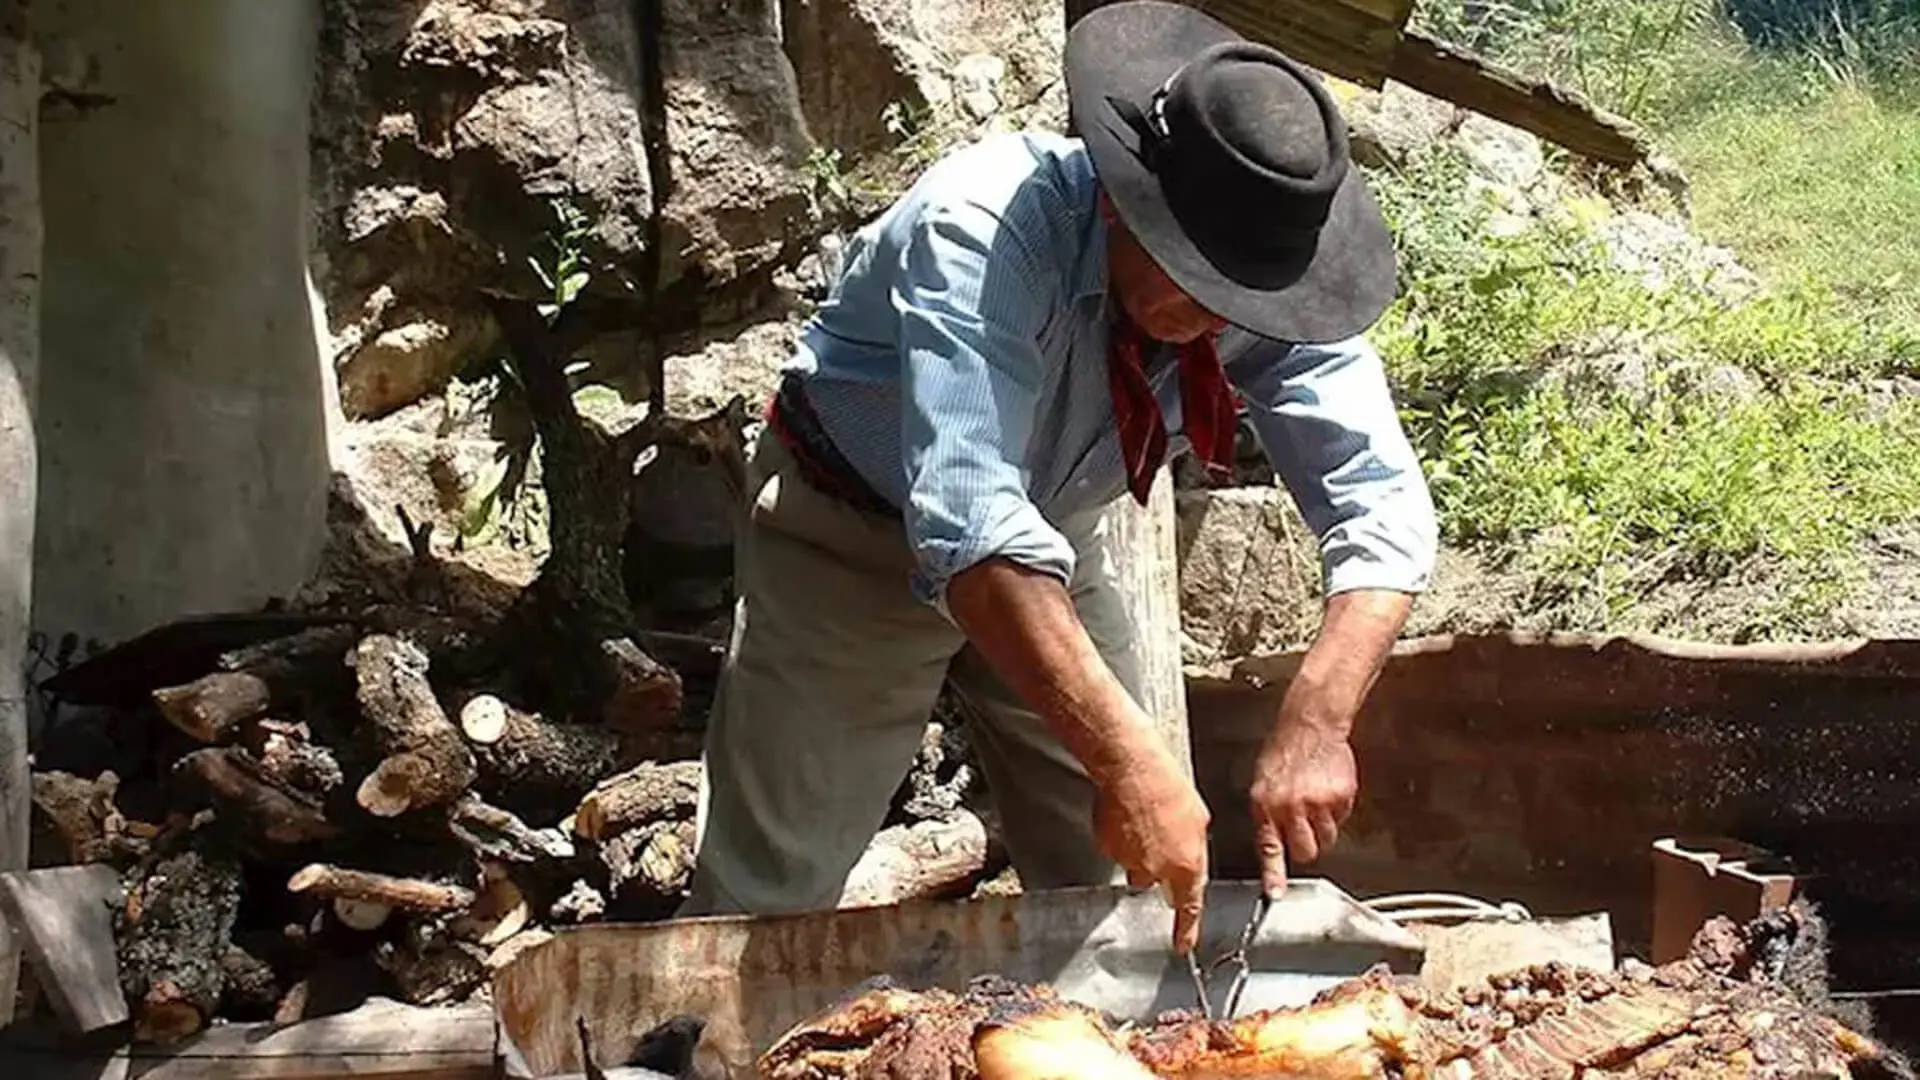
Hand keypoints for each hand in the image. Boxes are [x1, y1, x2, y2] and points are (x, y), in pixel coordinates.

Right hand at [1091, 735, 1211, 954]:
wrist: (1132, 769)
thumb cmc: (1168, 786)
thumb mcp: (1199, 819)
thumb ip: (1194, 848)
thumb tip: (1189, 854)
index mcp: (1186, 865)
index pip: (1188, 908)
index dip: (1185, 930)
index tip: (1182, 945)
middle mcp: (1156, 869)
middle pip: (1155, 882)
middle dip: (1157, 866)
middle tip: (1158, 836)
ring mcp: (1128, 860)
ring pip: (1134, 864)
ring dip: (1138, 848)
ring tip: (1142, 817)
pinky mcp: (1106, 847)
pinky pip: (1115, 848)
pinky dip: (1120, 835)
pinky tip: (1126, 814)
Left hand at [1249, 719, 1356, 896]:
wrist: (1310, 723)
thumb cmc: (1283, 752)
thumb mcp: (1262, 782)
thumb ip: (1267, 814)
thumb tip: (1272, 844)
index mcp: (1266, 805)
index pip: (1269, 848)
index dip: (1273, 874)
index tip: (1275, 894)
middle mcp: (1291, 807)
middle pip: (1306, 852)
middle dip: (1308, 847)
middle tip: (1306, 830)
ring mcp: (1318, 803)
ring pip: (1327, 838)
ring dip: (1324, 827)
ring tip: (1316, 801)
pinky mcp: (1341, 796)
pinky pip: (1342, 818)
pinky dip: (1337, 810)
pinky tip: (1327, 789)